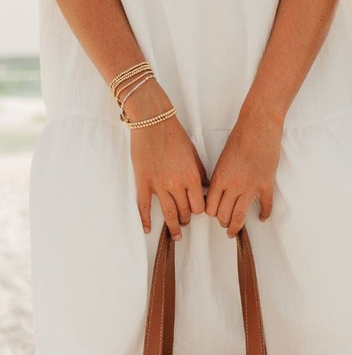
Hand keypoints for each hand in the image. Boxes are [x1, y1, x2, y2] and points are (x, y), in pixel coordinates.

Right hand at [128, 81, 207, 239]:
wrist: (152, 120)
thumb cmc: (174, 135)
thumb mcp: (194, 154)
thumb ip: (200, 174)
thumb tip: (204, 190)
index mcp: (192, 177)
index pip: (200, 206)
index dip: (199, 211)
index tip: (196, 212)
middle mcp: (177, 184)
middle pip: (185, 212)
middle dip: (186, 219)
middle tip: (184, 222)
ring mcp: (159, 184)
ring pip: (168, 213)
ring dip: (173, 226)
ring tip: (175, 234)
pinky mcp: (144, 181)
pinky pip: (144, 206)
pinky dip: (145, 220)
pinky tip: (147, 229)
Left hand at [205, 108, 281, 236]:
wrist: (259, 126)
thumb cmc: (240, 137)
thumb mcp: (222, 158)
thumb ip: (220, 176)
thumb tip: (218, 190)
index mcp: (219, 178)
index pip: (210, 206)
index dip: (211, 214)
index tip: (213, 214)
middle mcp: (233, 186)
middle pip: (224, 214)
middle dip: (223, 222)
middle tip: (224, 225)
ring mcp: (250, 187)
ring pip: (240, 216)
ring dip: (236, 227)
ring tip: (235, 232)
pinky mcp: (265, 185)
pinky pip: (265, 206)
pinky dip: (264, 214)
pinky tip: (262, 218)